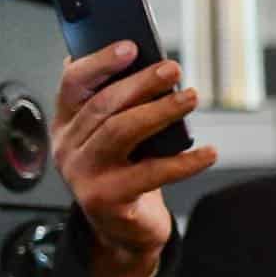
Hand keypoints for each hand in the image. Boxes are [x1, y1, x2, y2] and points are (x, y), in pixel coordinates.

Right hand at [52, 45, 217, 276]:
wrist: (123, 230)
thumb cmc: (125, 173)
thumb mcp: (119, 137)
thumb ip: (124, 107)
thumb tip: (155, 69)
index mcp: (67, 123)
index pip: (73, 83)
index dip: (100, 62)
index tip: (131, 46)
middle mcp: (68, 147)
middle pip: (104, 105)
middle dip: (141, 83)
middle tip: (173, 69)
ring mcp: (84, 174)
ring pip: (122, 132)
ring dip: (160, 112)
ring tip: (190, 98)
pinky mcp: (107, 199)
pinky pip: (150, 174)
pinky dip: (184, 162)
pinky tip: (208, 152)